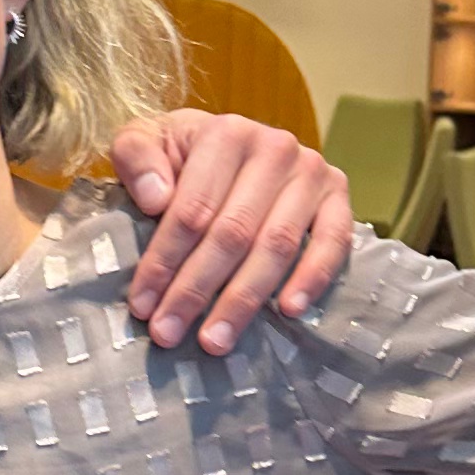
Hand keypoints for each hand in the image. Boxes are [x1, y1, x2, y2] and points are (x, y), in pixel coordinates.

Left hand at [109, 111, 357, 353]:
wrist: (231, 145)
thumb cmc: (181, 155)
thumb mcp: (146, 142)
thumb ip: (137, 157)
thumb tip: (156, 198)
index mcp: (225, 133)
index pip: (192, 210)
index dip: (164, 261)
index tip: (143, 305)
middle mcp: (274, 148)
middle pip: (232, 233)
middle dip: (196, 290)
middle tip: (169, 334)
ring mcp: (311, 172)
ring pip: (276, 245)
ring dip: (244, 300)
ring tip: (215, 341)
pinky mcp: (338, 197)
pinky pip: (332, 242)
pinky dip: (313, 277)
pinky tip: (287, 311)